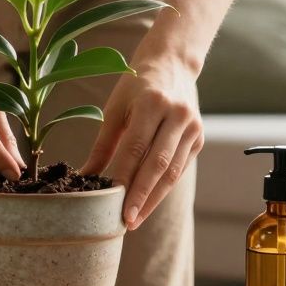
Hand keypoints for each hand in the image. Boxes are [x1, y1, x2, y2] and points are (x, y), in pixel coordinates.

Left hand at [82, 58, 202, 229]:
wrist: (173, 63)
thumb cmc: (136, 86)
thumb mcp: (115, 108)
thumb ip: (103, 145)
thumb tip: (85, 177)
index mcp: (153, 103)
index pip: (136, 149)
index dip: (124, 179)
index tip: (112, 204)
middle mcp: (177, 115)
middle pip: (157, 164)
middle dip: (141, 197)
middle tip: (126, 222)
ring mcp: (192, 127)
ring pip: (172, 172)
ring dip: (153, 199)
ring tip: (135, 219)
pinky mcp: (199, 138)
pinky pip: (179, 168)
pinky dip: (163, 188)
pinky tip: (148, 203)